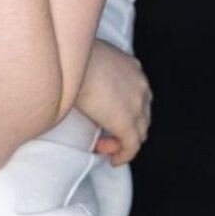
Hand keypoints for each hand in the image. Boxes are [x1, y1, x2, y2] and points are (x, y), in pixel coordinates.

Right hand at [75, 38, 151, 166]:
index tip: (107, 114)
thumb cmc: (72, 55)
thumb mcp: (90, 58)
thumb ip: (94, 71)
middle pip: (143, 114)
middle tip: (106, 132)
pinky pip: (131, 147)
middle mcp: (140, 86)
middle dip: (126, 127)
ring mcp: (137, 105)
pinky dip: (123, 155)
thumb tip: (78, 79)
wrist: (73, 61)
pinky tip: (113, 160)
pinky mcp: (127, 123)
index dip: (126, 108)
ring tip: (103, 145)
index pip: (138, 94)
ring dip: (121, 141)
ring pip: (138, 132)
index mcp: (132, 68)